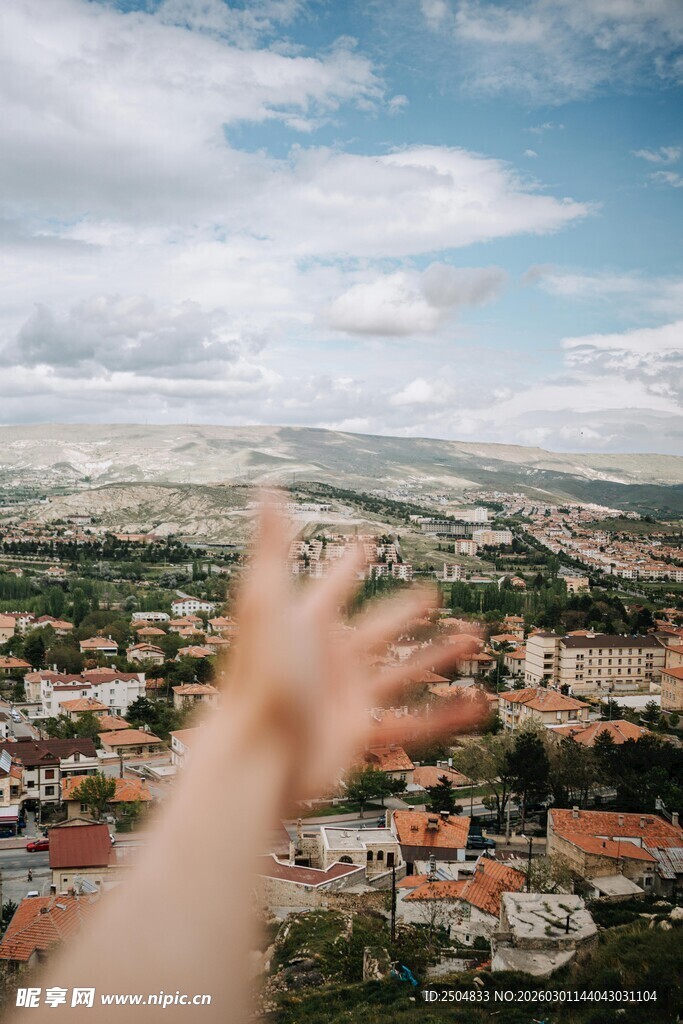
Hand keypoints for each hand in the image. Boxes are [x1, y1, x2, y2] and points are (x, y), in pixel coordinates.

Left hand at [225, 496, 481, 803]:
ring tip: (475, 640)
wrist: (254, 756)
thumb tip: (268, 486)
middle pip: (377, 628)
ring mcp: (344, 697)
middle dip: (404, 611)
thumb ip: (273, 545)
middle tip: (433, 594)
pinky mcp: (357, 734)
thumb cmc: (258, 677)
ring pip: (402, 672)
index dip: (349, 563)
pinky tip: (477, 709)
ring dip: (437, 656)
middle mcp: (327, 659)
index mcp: (306, 624)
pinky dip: (446, 717)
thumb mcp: (267, 601)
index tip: (367, 543)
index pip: (333, 584)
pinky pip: (412, 724)